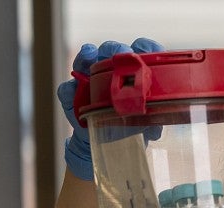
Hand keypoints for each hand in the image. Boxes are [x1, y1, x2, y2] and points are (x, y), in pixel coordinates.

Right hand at [58, 38, 164, 180]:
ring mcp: (91, 79)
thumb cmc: (134, 126)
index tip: (144, 50)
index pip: (143, 50)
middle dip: (115, 49)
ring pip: (86, 59)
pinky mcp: (73, 96)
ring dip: (88, 55)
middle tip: (117, 54)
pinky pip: (67, 88)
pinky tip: (74, 88)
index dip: (145, 47)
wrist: (109, 145)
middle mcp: (114, 69)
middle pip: (113, 50)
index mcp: (137, 71)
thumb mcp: (150, 125)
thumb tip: (156, 128)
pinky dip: (70, 88)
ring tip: (90, 54)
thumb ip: (154, 122)